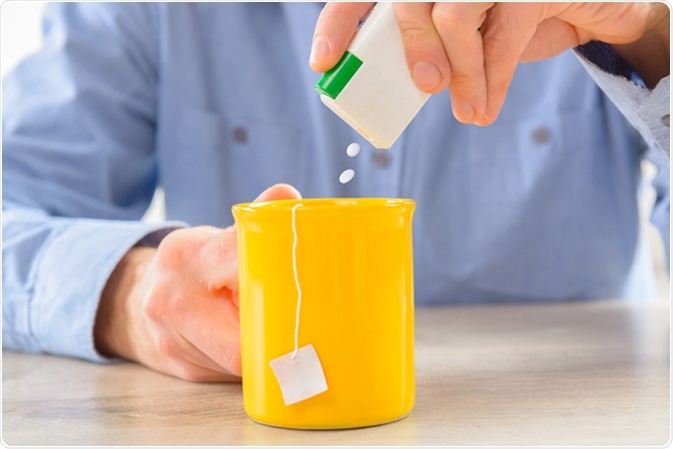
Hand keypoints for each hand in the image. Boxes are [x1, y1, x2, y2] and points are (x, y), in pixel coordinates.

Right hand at [94, 184, 301, 381]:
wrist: (134, 299)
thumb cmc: (192, 266)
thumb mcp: (217, 236)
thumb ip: (254, 220)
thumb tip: (287, 197)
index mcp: (186, 254)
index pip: (242, 267)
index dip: (278, 281)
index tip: (308, 287)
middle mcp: (171, 299)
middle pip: (245, 331)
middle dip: (278, 329)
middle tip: (310, 323)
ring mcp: (172, 340)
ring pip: (242, 360)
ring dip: (269, 351)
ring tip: (287, 334)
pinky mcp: (183, 370)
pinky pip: (233, 374)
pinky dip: (254, 364)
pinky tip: (262, 351)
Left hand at [310, 2, 668, 124]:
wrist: (584, 6)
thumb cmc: (509, 22)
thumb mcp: (462, 37)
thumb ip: (429, 49)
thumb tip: (404, 85)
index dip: (339, 21)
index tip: (322, 61)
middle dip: (414, 48)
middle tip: (427, 88)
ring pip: (454, 15)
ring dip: (462, 73)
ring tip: (470, 112)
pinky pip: (500, 35)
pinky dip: (491, 80)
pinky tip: (485, 109)